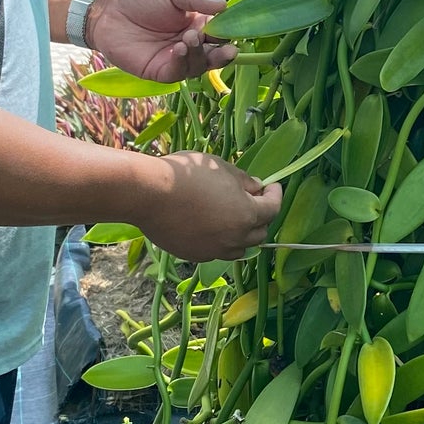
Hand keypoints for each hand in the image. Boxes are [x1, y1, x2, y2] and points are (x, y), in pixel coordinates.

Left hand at [87, 0, 234, 81]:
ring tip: (190, 38)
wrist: (107, 11)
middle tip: (229, 49)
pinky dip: (183, 62)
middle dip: (224, 53)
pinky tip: (180, 48)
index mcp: (197, 23)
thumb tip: (224, 6)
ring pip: (200, 65)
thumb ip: (196, 0)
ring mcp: (177, 59)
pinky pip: (179, 73)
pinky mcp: (160, 71)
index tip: (232, 28)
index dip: (228, 33)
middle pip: (216, 55)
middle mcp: (191, 44)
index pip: (221, 33)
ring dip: (201, 54)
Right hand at [135, 152, 281, 261]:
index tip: (272, 187)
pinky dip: (220, 241)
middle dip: (261, 216)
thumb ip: (243, 180)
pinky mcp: (195, 255)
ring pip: (239, 248)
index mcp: (246, 214)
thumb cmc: (187, 175)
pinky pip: (216, 251)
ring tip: (233, 218)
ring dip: (242, 234)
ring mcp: (214, 250)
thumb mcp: (221, 167)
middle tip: (253, 201)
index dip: (275, 195)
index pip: (272, 209)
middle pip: (260, 233)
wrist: (148, 194)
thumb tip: (255, 188)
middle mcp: (235, 238)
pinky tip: (210, 227)